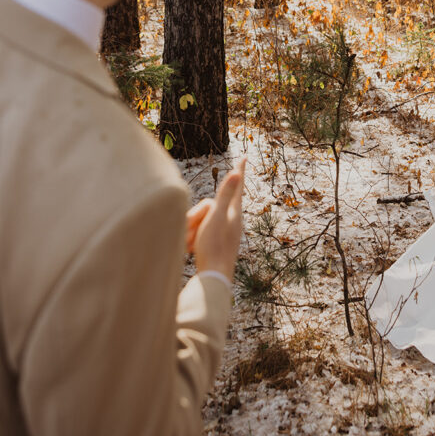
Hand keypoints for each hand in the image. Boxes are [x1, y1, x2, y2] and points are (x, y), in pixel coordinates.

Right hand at [187, 157, 245, 280]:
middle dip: (195, 216)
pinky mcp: (217, 244)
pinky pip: (200, 234)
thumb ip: (225, 195)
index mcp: (234, 212)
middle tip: (191, 231)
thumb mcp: (217, 217)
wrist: (213, 279)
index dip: (238, 171)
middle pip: (209, 206)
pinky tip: (190, 251)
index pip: (236, 185)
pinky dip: (192, 240)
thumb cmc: (213, 247)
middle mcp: (232, 221)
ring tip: (190, 244)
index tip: (244, 157)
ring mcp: (225, 233)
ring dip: (191, 230)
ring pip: (202, 220)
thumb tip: (236, 173)